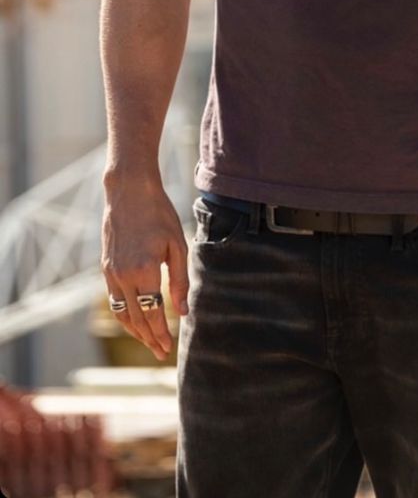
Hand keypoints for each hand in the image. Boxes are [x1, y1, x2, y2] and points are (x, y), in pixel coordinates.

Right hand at [101, 178, 188, 360]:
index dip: (161, 333)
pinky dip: (124, 315)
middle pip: (136, 318)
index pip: (152, 313)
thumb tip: (183, 312)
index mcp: (144, 271)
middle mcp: (124, 276)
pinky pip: (114, 301)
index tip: (169, 348)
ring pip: (122, 313)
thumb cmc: (158, 214)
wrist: (129, 192)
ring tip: (149, 342)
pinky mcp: (105, 268)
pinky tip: (135, 319)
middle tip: (161, 353)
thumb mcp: (177, 244)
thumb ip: (180, 280)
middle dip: (149, 338)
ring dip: (135, 331)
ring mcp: (111, 273)